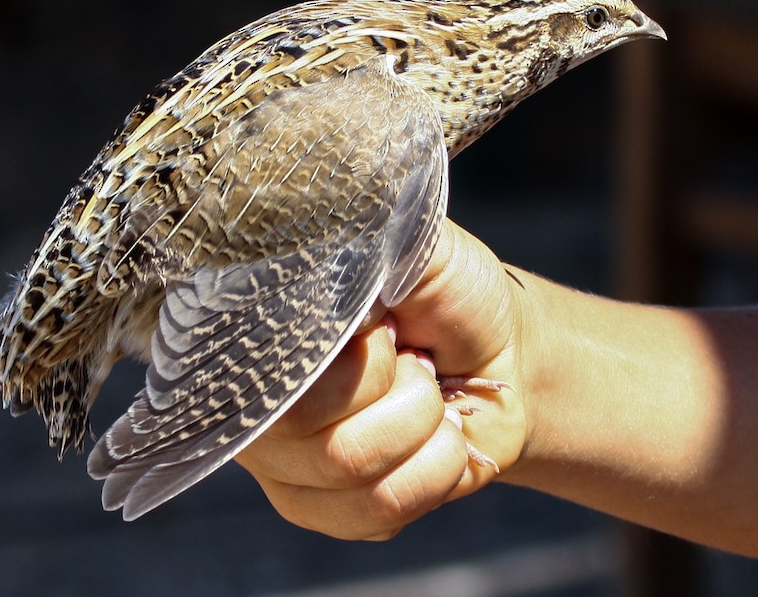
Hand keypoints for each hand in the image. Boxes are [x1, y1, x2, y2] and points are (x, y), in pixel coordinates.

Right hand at [235, 219, 529, 539]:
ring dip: (421, 428)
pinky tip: (436, 441)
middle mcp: (253, 396)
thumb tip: (325, 255)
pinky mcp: (325, 512)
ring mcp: (283, 464)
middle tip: (417, 362)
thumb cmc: (449, 293)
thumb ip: (365, 244)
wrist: (504, 357)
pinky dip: (433, 472)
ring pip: (347, 469)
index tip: (389, 331)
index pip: (264, 357)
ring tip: (431, 398)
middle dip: (397, 389)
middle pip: (303, 424)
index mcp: (260, 324)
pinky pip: (375, 512)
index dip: (349, 355)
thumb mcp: (415, 246)